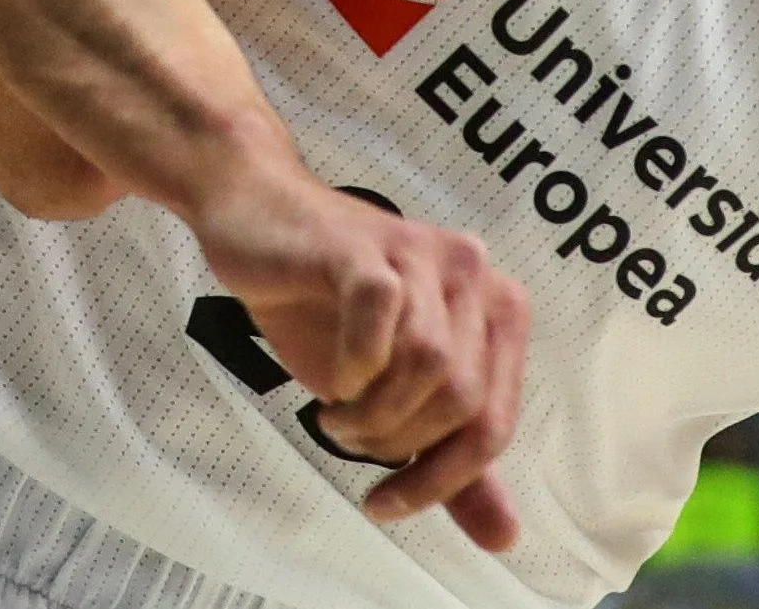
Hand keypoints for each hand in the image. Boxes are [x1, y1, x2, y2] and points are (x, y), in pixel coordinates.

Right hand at [191, 160, 529, 549]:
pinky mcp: (366, 246)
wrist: (255, 219)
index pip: (495, 422)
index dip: (445, 479)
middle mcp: (474, 275)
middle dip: (400, 442)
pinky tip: (333, 378)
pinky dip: (354, 367)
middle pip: (464, 400)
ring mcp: (421, 254)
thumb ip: (449, 458)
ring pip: (429, 366)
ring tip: (335, 414)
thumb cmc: (326, 307)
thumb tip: (503, 539)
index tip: (386, 503)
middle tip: (350, 440)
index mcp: (495, 311)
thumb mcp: (393, 395)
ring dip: (374, 412)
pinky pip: (380, 320)